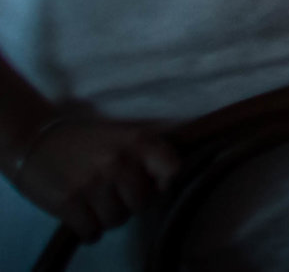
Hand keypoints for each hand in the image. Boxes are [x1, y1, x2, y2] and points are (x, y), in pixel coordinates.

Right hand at [8, 113, 180, 242]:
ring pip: (116, 221)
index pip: (172, 169)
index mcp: (138, 141)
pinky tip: (82, 215)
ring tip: (95, 202)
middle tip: (112, 194)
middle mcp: (118, 161)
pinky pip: (91, 232)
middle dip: (128, 204)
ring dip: (106, 218)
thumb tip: (167, 185)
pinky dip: (88, 230)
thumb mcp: (123, 136)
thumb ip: (148, 156)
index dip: (164, 182)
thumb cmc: (86, 141)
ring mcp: (93, 183)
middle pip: (142, 205)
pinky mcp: (68, 202)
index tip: (153, 185)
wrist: (35, 141)